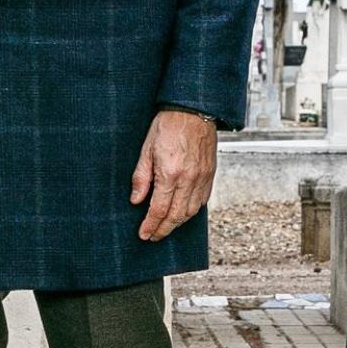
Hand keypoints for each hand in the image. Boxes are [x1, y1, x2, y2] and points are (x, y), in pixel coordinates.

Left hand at [130, 109, 217, 241]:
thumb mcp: (146, 149)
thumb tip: (136, 200)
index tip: (144, 234)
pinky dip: (192, 211)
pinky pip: (202, 200)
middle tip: (153, 236)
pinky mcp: (210, 173)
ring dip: (178, 223)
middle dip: (164, 229)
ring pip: (191, 211)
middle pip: (177, 215)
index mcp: (171, 174)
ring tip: (166, 227)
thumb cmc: (168, 125)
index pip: (159, 209)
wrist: (194, 110)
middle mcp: (189, 179)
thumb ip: (141, 178)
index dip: (151, 225)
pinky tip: (183, 213)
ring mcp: (202, 177)